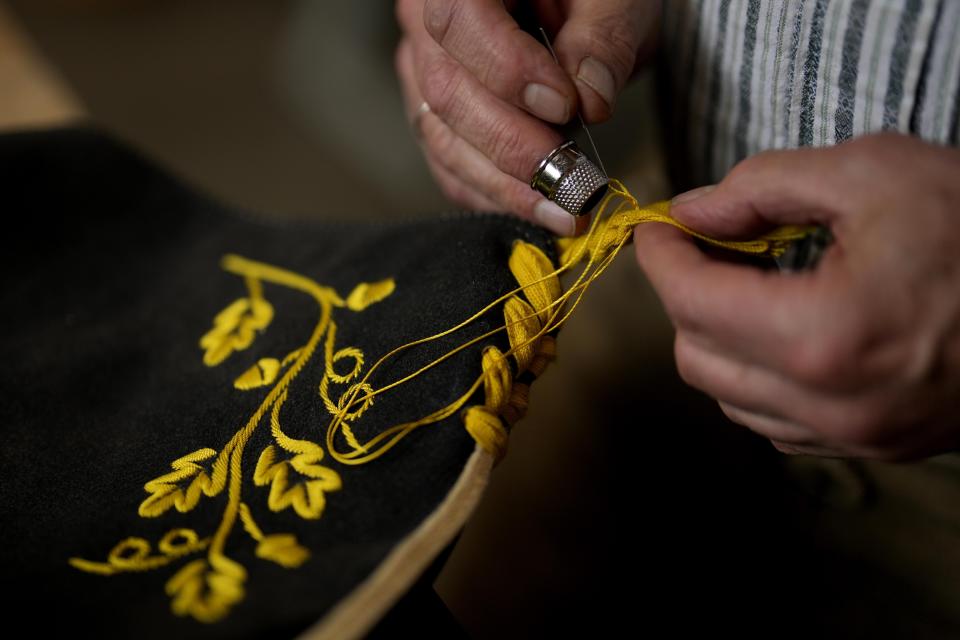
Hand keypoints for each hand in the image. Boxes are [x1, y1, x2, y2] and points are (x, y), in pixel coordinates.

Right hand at [395, 0, 659, 234]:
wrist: (577, 8)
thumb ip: (604, 37)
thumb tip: (590, 100)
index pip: (460, 21)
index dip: (507, 69)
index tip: (565, 106)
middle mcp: (424, 21)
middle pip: (447, 92)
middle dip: (511, 146)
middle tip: (571, 179)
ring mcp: (422, 71)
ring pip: (442, 138)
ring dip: (504, 184)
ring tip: (562, 210)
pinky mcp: (435, 115)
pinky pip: (447, 164)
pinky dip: (491, 193)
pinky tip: (536, 208)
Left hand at [635, 133, 959, 459]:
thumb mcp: (874, 172)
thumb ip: (764, 185)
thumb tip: (694, 209)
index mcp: (824, 335)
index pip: (692, 301)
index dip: (661, 258)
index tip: (655, 231)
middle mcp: (833, 403)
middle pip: (697, 357)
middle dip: (685, 298)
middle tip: (704, 250)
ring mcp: (856, 433)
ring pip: (730, 397)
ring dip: (716, 339)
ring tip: (744, 286)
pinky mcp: (876, 443)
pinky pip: (776, 422)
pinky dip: (756, 377)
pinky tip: (778, 333)